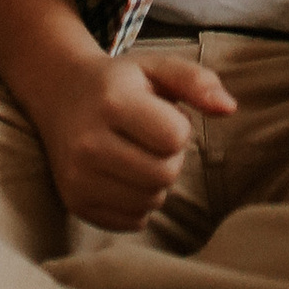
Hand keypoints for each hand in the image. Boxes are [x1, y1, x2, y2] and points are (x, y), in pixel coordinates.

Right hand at [31, 43, 237, 232]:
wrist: (59, 96)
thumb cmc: (119, 82)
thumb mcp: (157, 67)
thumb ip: (197, 81)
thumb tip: (229, 109)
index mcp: (112, 103)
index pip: (174, 137)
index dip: (179, 127)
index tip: (162, 115)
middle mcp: (88, 143)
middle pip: (164, 174)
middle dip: (170, 157)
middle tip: (151, 139)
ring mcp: (77, 178)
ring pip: (150, 202)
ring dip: (156, 182)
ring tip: (137, 155)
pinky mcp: (75, 203)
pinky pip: (132, 221)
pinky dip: (138, 203)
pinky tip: (124, 175)